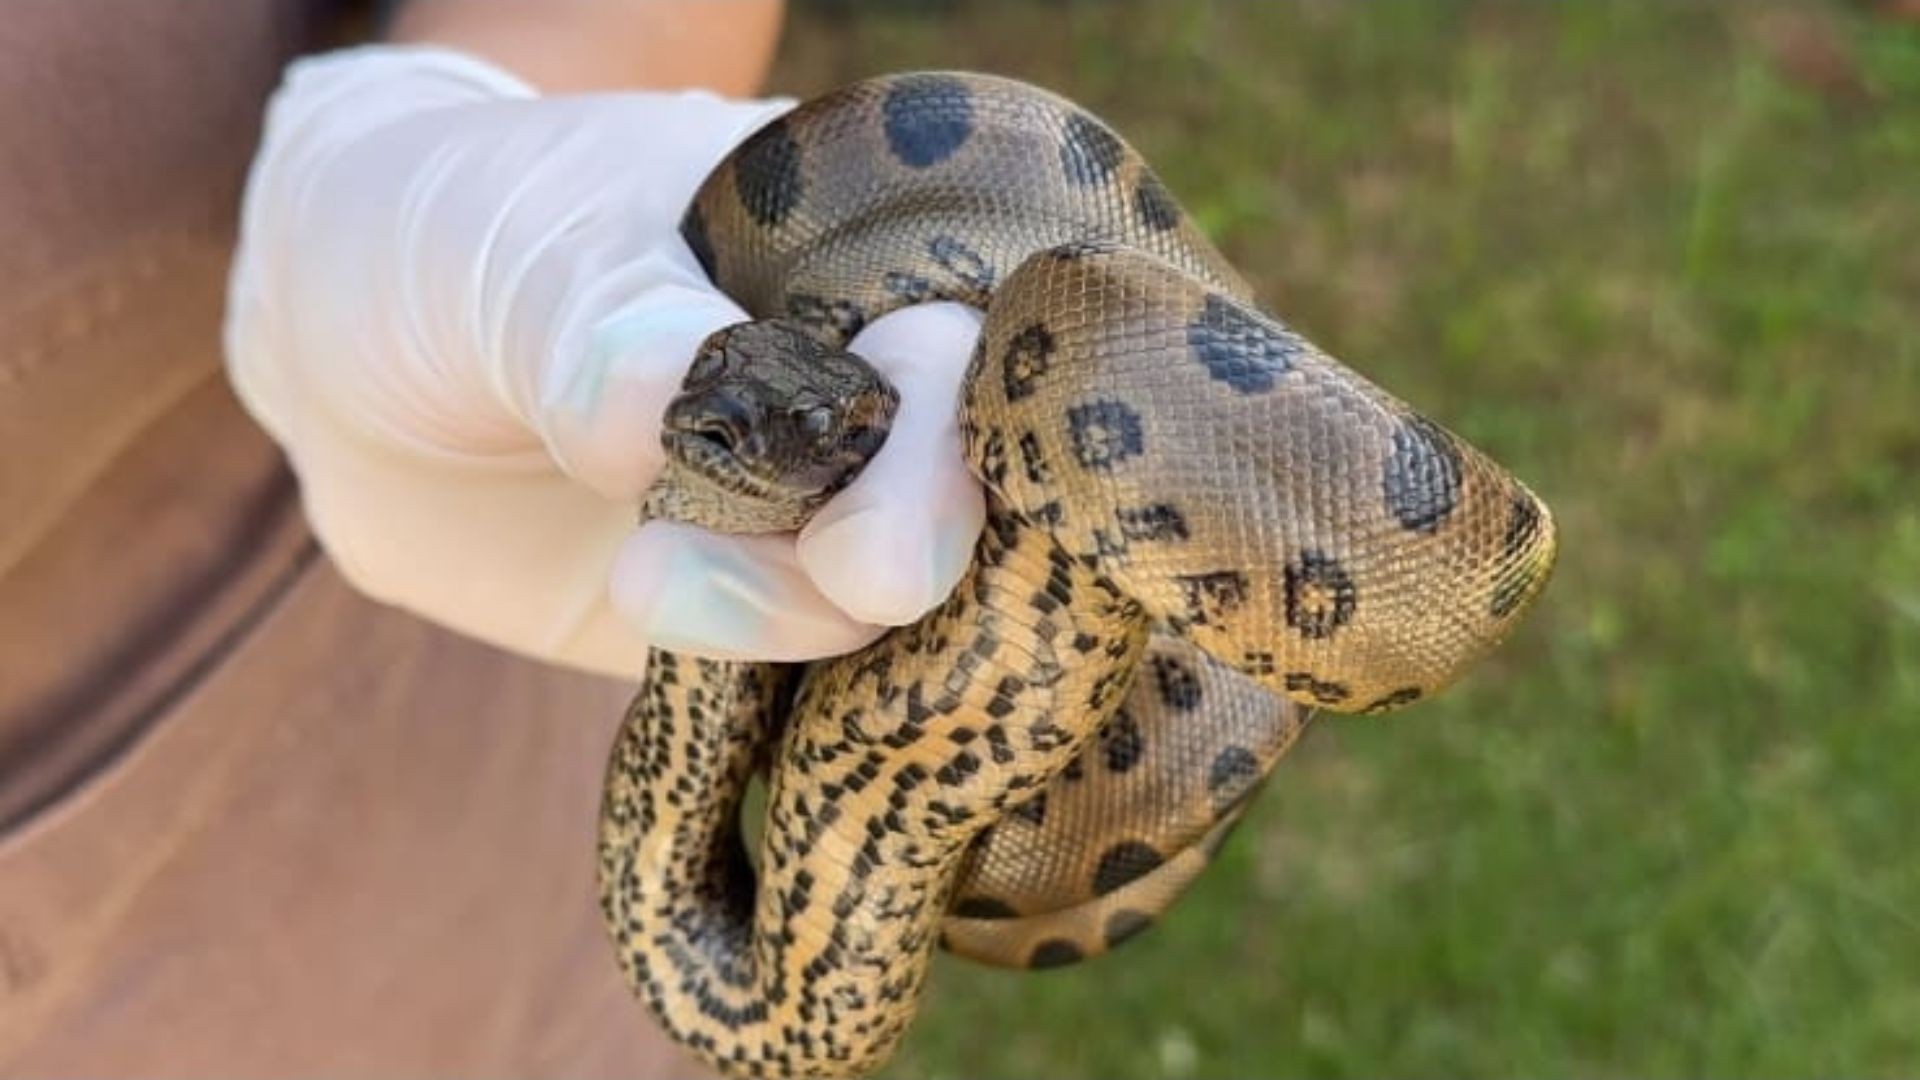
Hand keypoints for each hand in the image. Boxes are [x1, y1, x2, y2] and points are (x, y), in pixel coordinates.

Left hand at [225, 46, 985, 675]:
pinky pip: (805, 671)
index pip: (967, 325)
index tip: (880, 496)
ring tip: (644, 576)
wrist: (352, 360)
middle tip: (863, 574)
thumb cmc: (452, 243)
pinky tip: (691, 650)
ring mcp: (821, 510)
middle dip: (923, 524)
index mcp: (858, 252)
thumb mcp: (505, 247)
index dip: (952, 409)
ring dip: (796, 605)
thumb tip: (671, 401)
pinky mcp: (758, 614)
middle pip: (971, 469)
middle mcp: (871, 386)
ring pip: (891, 590)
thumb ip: (592, 317)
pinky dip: (772, 684)